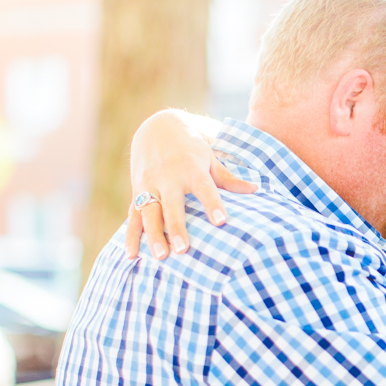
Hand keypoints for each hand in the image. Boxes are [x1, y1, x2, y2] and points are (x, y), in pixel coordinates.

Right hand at [124, 110, 256, 258]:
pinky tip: (132, 256)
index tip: (221, 222)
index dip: (212, 204)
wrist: (157, 128)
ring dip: (153, 235)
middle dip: (176, 226)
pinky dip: (130, 236)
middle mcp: (167, 177)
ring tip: (161, 257)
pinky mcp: (136, 192)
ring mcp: (148, 185)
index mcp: (190, 167)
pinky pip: (132, 216)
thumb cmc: (190, 148)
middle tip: (183, 250)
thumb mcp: (210, 158)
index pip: (203, 187)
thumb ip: (228, 178)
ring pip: (148, 212)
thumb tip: (255, 190)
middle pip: (171, 205)